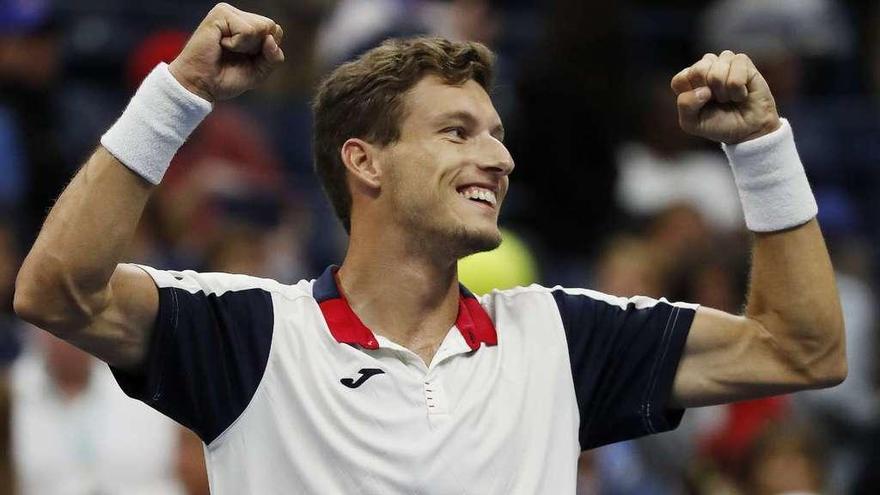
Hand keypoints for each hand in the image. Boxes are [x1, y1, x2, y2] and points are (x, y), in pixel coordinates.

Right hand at [168, 3, 284, 101]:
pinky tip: (221, 44)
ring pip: (261, 27)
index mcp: (247, 25)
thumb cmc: (225, 79)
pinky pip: (247, 31)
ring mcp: (228, 12)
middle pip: (270, 26)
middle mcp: (238, 15)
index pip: (275, 31)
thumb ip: (274, 57)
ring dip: (246, 47)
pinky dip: (237, 44)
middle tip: (234, 54)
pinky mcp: (220, 14)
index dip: (266, 52)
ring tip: (226, 49)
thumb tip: (271, 37)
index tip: (245, 59)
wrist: (200, 85)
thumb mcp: (259, 72)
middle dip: (257, 48)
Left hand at [671, 51, 780, 143]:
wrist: (747, 130)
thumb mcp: (692, 123)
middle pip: (698, 70)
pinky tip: (741, 93)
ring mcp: (723, 61)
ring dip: (725, 92)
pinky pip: (737, 72)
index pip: (680, 80)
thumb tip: (704, 89)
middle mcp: (704, 66)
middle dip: (710, 93)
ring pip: (718, 71)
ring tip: (730, 97)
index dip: (692, 96)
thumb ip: (685, 105)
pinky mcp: (742, 61)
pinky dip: (739, 90)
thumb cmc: (718, 124)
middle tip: (718, 101)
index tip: (702, 105)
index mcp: (687, 79)